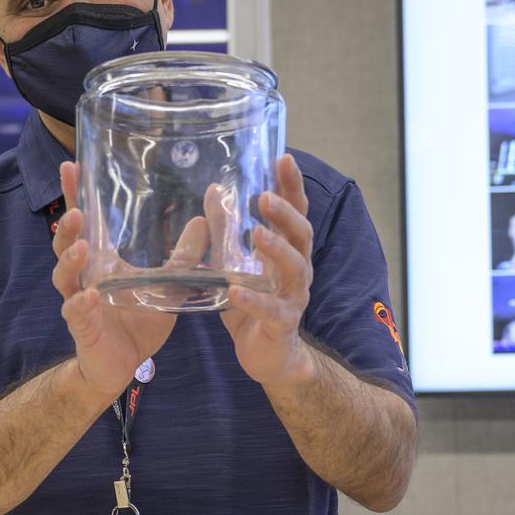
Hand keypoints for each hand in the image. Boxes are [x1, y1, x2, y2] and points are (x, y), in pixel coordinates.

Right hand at [52, 161, 178, 402]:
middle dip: (68, 226)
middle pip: (66, 244)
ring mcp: (78, 301)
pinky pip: (76, 312)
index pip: (85, 223)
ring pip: (64, 276)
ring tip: (82, 247)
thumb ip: (182, 257)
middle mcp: (84, 277)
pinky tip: (90, 295)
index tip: (72, 165)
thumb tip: (204, 222)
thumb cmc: (138, 323)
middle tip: (77, 210)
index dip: (75, 195)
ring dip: (71, 260)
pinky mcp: (82, 328)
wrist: (122, 366)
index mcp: (101, 263)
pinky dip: (81, 303)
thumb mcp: (166, 286)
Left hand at [219, 153, 313, 388]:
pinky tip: (235, 292)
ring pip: (295, 269)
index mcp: (287, 251)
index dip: (291, 186)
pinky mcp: (282, 324)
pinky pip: (272, 310)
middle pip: (301, 235)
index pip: (294, 211)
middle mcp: (297, 270)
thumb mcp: (233, 262)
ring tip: (256, 234)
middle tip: (265, 197)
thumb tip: (213, 189)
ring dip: (276, 249)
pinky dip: (254, 300)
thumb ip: (224, 229)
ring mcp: (293, 297)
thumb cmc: (253, 304)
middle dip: (285, 214)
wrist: (268, 356)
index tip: (283, 158)